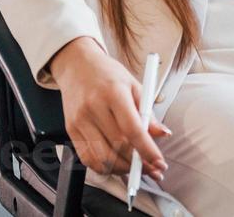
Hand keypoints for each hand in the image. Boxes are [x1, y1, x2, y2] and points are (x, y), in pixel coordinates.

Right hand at [50, 38, 170, 180]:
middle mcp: (94, 107)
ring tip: (133, 167)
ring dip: (122, 168)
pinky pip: (87, 158)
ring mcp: (80, 120)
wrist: (76, 65)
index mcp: (114, 93)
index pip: (132, 130)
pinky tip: (114, 164)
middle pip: (118, 146)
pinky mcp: (71, 130)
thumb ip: (147, 112)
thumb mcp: (133, 85)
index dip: (147, 151)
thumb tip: (162, 134)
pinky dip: (103, 167)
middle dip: (137, 163)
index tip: (159, 163)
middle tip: (151, 169)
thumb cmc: (108, 75)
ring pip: (103, 157)